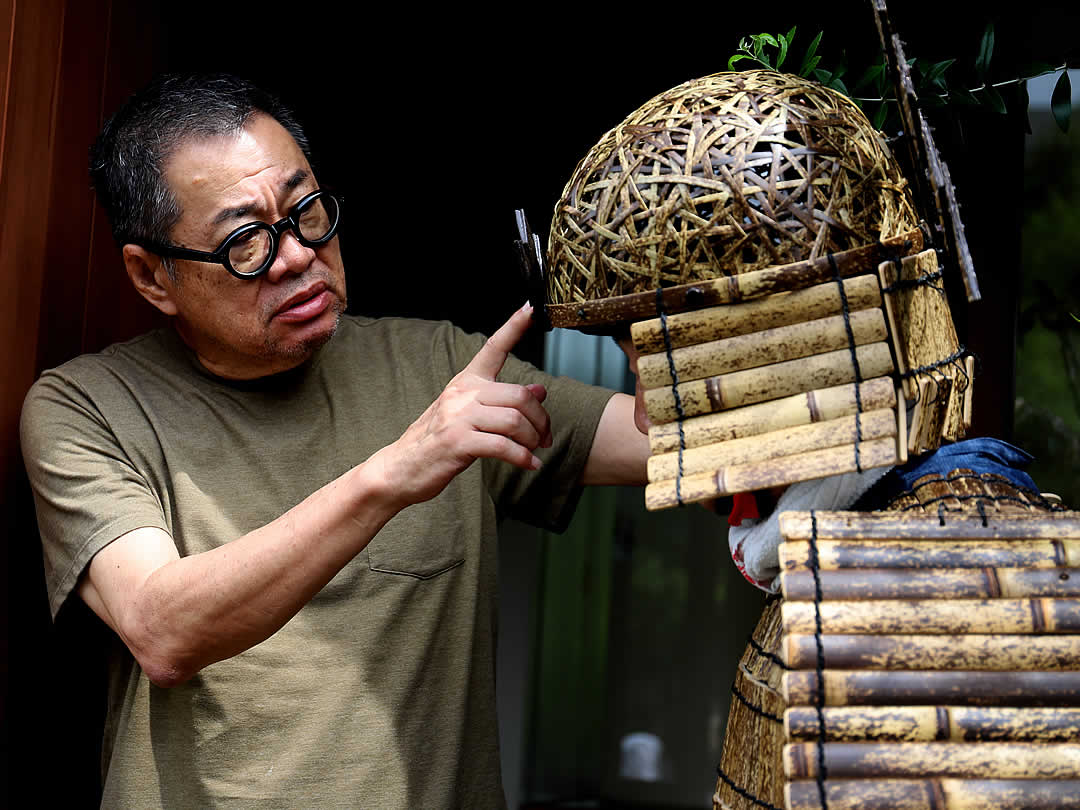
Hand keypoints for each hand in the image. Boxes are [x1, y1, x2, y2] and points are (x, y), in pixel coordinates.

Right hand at [371, 303, 552, 506]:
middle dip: (541, 420)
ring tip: (536, 451)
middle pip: (520, 395)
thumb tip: (540, 390)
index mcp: (465, 382)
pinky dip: (522, 457)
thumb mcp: (469, 414)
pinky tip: (530, 464)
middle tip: (545, 437)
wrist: (401, 467)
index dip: (513, 327)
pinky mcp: (457, 441)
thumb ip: (503, 401)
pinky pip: (502, 446)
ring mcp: (458, 417)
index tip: (530, 307)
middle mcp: (462, 394)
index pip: (493, 348)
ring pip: (515, 420)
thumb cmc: (437, 440)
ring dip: (533, 440)